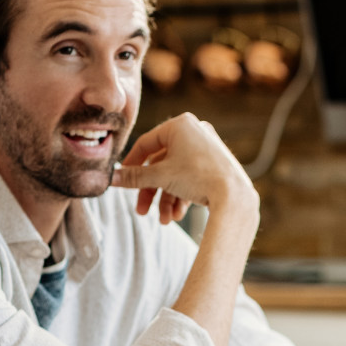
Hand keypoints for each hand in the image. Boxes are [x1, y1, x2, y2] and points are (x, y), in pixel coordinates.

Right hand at [111, 113, 258, 224]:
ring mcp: (206, 149)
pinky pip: (190, 179)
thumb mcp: (160, 177)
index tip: (121, 180)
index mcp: (180, 125)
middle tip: (141, 210)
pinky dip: (182, 197)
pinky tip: (178, 216)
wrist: (235, 196)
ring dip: (167, 199)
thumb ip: (134, 177)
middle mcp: (194, 132)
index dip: (131, 164)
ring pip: (175, 175)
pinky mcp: (215, 165)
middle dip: (151, 191)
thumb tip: (110, 178)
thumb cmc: (198, 177)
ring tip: (165, 220)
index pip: (146, 143)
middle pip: (160, 164)